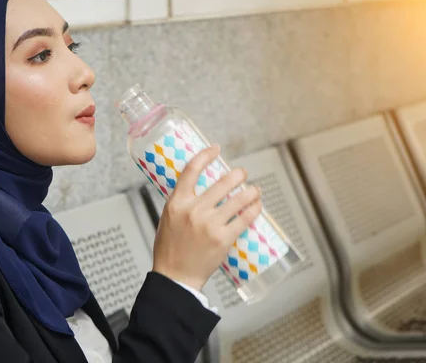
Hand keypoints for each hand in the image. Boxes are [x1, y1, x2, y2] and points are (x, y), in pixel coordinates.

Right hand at [152, 145, 261, 290]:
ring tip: (255, 190)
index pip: (191, 170)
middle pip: (222, 182)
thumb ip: (182, 202)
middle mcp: (193, 210)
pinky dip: (254, 209)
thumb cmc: (170, 248)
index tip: (216, 149)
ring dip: (251, 191)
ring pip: (238, 199)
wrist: (175, 276)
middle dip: (237, 174)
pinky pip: (245, 218)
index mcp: (176, 203)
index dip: (206, 155)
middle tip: (242, 173)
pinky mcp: (223, 239)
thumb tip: (198, 188)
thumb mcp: (168, 218)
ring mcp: (210, 225)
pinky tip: (257, 205)